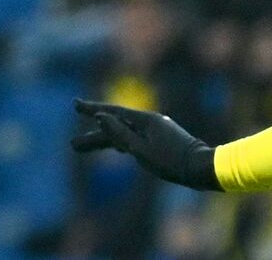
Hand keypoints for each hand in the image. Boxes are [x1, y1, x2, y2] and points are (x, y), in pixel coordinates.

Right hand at [71, 99, 219, 190]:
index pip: (113, 111)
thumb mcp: (140, 150)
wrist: (199, 168)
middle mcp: (150, 122)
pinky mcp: (160, 141)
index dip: (92, 109)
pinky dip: (120, 142)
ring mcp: (155, 131)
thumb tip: (101, 116)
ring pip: (123, 133)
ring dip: (103, 141)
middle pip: (115, 125)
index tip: (75, 104)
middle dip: (93, 134)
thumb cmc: (170, 161)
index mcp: (146, 120)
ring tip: (81, 148)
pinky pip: (133, 138)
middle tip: (72, 144)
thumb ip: (120, 134)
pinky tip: (115, 147)